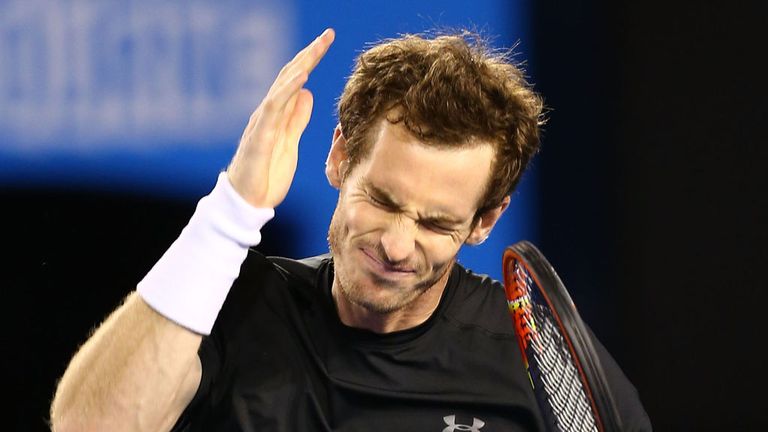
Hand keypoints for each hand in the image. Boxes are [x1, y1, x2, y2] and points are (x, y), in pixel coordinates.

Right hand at [227, 28, 334, 207]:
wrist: (247, 203)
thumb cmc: (266, 175)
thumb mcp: (290, 143)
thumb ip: (296, 119)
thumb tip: (307, 93)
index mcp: (278, 115)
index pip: (295, 80)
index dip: (311, 60)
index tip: (328, 42)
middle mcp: (268, 114)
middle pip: (289, 76)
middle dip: (309, 54)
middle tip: (328, 34)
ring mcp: (262, 123)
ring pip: (281, 87)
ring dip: (301, 65)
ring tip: (318, 47)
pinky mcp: (260, 137)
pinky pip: (273, 108)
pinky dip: (287, 90)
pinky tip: (302, 76)